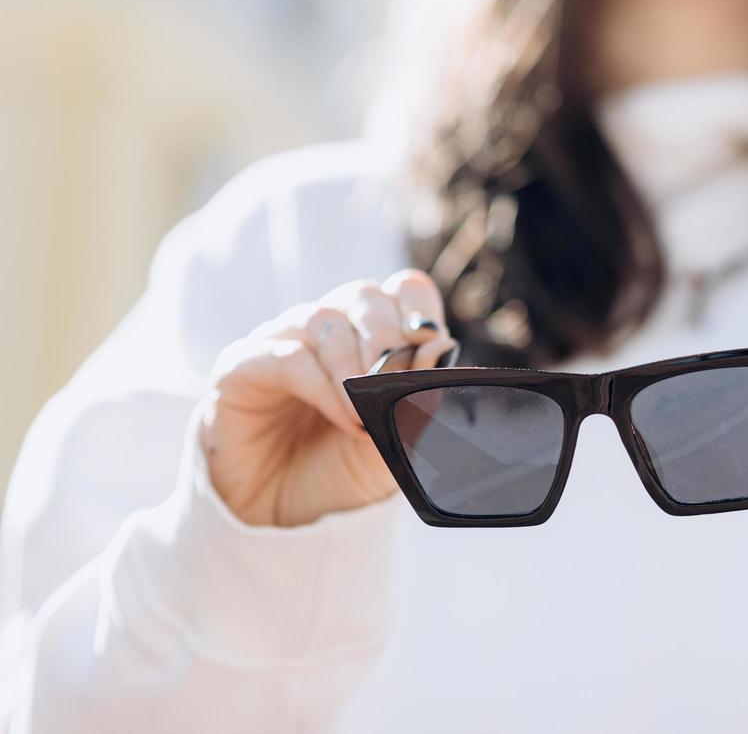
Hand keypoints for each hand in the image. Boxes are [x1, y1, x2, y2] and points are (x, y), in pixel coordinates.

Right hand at [200, 270, 457, 527]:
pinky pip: (284, 355)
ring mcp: (282, 342)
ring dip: (352, 364)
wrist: (285, 520)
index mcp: (373, 336)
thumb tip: (441, 346)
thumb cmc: (342, 470)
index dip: (418, 310)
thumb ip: (419, 397)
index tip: (430, 345)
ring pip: (323, 319)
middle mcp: (328, 330)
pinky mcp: (241, 366)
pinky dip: (321, 384)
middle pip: (364, 296)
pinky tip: (342, 415)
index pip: (402, 292)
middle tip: (394, 381)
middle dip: (387, 335)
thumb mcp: (394, 441)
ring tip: (364, 412)